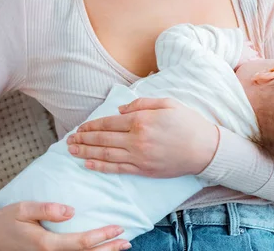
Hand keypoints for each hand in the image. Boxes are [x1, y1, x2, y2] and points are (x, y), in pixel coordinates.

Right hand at [0, 202, 130, 250]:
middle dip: (108, 250)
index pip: (81, 242)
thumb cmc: (8, 219)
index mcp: (47, 244)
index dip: (102, 236)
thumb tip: (71, 211)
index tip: (118, 228)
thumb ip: (47, 209)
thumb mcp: (24, 208)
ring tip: (121, 247)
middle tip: (127, 242)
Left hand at [67, 97, 218, 177]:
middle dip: (83, 139)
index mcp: (141, 120)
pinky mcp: (144, 170)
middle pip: (103, 139)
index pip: (109, 123)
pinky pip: (117, 169)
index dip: (92, 125)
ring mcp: (139, 157)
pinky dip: (101, 167)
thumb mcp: (166, 102)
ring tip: (72, 151)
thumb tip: (118, 109)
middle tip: (68, 140)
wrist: (205, 149)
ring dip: (86, 152)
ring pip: (106, 155)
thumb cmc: (187, 122)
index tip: (80, 127)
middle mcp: (136, 139)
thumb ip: (141, 103)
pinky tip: (88, 164)